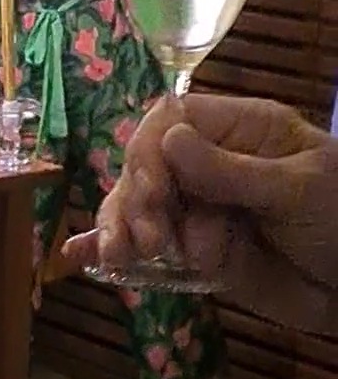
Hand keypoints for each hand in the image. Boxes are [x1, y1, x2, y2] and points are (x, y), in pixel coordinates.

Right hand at [63, 92, 337, 330]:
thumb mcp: (297, 190)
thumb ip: (230, 172)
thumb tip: (169, 141)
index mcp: (241, 131)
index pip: (172, 120)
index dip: (150, 151)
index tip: (154, 191)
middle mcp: (212, 166)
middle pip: (146, 166)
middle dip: (138, 201)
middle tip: (156, 241)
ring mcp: (202, 211)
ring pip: (140, 209)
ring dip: (125, 230)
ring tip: (124, 258)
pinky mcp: (198, 255)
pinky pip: (149, 250)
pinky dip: (113, 252)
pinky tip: (80, 259)